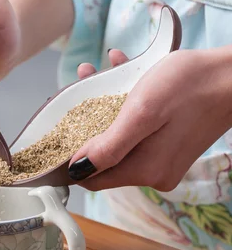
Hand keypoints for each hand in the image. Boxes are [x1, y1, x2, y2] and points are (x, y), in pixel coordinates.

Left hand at [69, 48, 231, 191]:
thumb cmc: (191, 86)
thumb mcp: (142, 112)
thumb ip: (109, 146)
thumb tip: (77, 169)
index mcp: (146, 170)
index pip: (92, 179)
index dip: (70, 159)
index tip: (57, 133)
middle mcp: (155, 172)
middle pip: (104, 158)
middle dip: (86, 125)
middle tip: (76, 91)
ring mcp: (165, 159)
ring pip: (120, 139)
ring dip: (104, 108)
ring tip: (95, 74)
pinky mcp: (172, 144)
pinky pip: (139, 130)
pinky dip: (126, 106)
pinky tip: (120, 71)